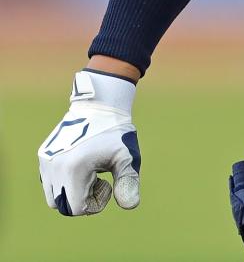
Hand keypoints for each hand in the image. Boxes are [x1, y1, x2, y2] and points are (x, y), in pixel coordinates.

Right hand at [38, 70, 140, 215]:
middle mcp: (54, 167)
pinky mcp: (42, 156)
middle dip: (82, 199)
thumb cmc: (116, 132)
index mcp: (74, 169)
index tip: (106, 183)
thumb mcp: (127, 156)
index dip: (95, 203)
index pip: (77, 209)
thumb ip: (128, 182)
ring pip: (53, 197)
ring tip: (89, 172)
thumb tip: (131, 206)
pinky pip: (49, 182)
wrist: (99, 106)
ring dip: (72, 192)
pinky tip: (80, 165)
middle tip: (99, 179)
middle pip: (63, 207)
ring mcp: (46, 162)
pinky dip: (63, 181)